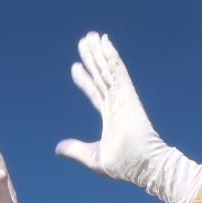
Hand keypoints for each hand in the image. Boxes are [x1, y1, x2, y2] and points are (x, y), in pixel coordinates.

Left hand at [56, 32, 201, 202]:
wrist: (143, 167)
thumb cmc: (124, 165)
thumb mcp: (92, 158)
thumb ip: (75, 149)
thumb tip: (58, 147)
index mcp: (111, 117)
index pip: (95, 93)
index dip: (85, 80)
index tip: (76, 66)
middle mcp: (117, 104)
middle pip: (101, 76)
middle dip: (92, 58)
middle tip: (84, 41)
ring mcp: (123, 98)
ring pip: (107, 70)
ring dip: (100, 52)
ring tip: (91, 35)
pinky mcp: (128, 96)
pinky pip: (117, 71)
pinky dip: (111, 56)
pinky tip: (105, 42)